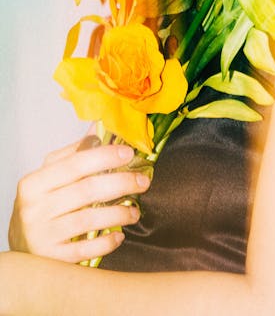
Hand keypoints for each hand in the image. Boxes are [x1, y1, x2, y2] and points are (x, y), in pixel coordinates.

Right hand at [8, 136, 150, 263]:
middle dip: (121, 183)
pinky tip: (119, 235)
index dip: (105, 157)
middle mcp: (35, 208)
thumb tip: (99, 126)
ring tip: (135, 210)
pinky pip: (85, 250)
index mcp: (34, 183)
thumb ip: (75, 153)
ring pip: (88, 220)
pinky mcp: (52, 259)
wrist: (20, 245)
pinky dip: (106, 242)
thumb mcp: (50, 176)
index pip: (75, 164)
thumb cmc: (41, 205)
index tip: (129, 153)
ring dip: (118, 214)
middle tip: (142, 181)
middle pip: (86, 190)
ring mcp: (42, 235)